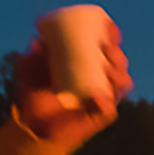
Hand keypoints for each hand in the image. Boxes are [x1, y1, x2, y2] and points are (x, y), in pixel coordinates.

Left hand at [10, 32, 132, 151]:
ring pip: (122, 82)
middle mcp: (100, 80)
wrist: (32, 126)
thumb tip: (37, 40)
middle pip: (119, 64)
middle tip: (107, 48)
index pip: (107, 48)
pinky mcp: (101, 116)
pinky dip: (108, 100)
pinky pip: (111, 108)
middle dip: (118, 55)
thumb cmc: (34, 96)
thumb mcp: (31, 72)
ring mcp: (102, 98)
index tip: (109, 29)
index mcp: (88, 65)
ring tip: (108, 69)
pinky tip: (101, 96)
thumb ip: (32, 57)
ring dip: (120, 73)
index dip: (113, 37)